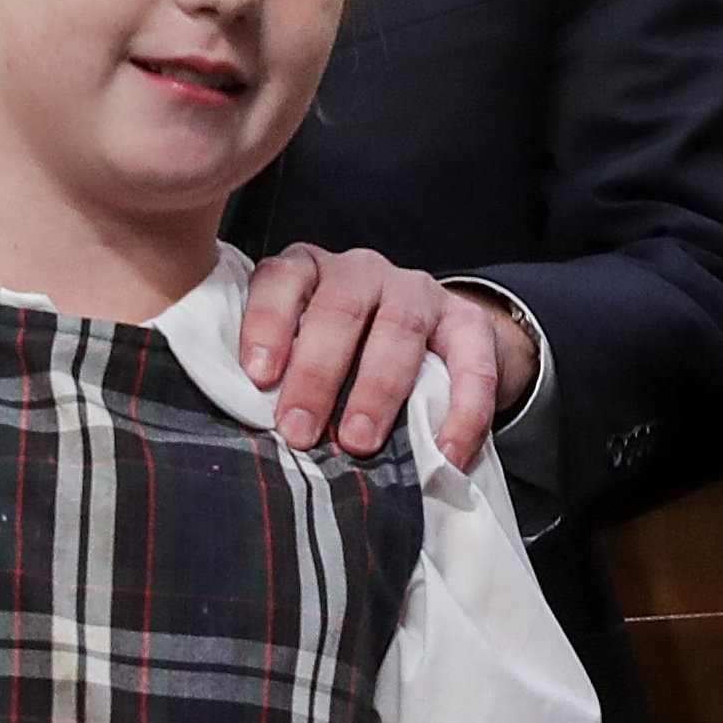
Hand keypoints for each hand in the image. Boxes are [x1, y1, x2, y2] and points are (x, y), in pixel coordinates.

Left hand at [241, 247, 526, 464]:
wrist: (425, 346)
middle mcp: (362, 272)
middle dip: (317, 374)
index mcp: (310, 271)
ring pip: (398, 329)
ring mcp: (418, 292)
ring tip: (359, 442)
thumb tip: (252, 438)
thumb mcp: (301, 353)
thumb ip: (279, 377)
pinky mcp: (468, 321)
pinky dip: (461, 410)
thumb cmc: (341, 359)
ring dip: (377, 390)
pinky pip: (470, 363)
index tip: (259, 377)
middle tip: (299, 432)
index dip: (267, 324)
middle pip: (339, 309)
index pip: (282, 279)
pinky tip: (445, 451)